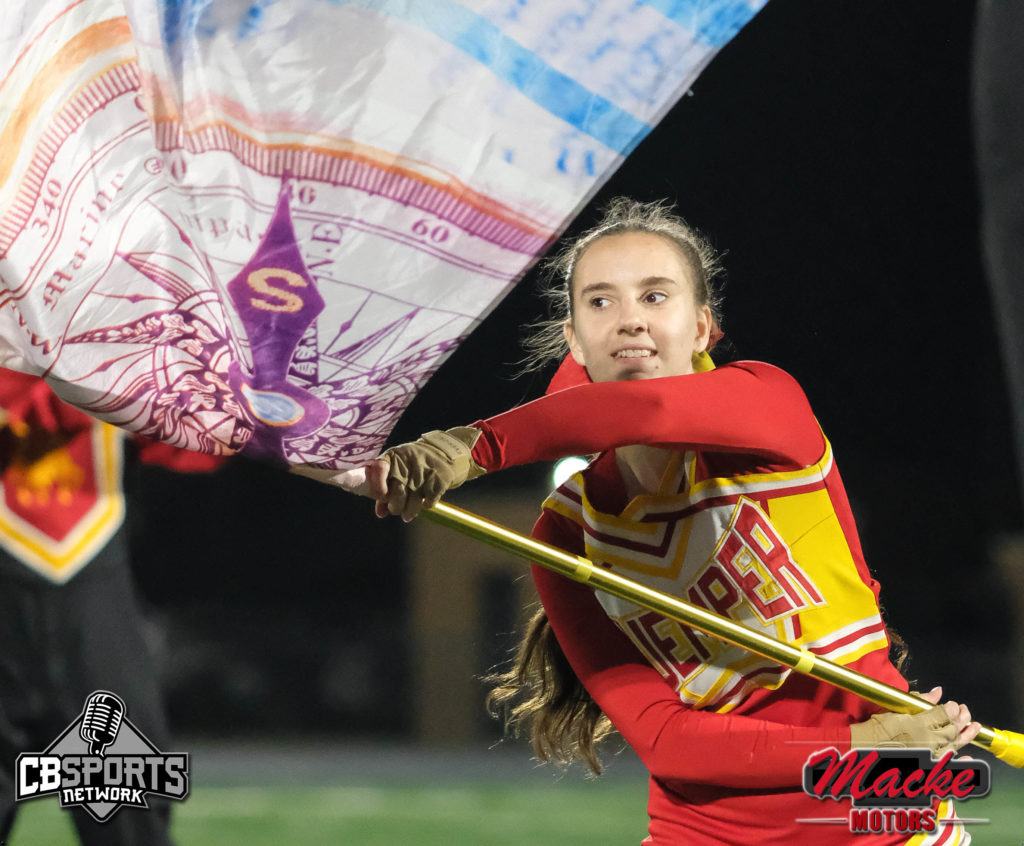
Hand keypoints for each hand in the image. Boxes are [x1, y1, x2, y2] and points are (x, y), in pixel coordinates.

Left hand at [368, 427, 484, 520]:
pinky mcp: (439, 483)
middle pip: (396, 495)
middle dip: (394, 507)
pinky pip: (427, 504)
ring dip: (408, 512)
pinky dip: (425, 504)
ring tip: (408, 511)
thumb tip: (381, 514)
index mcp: (393, 457)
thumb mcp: (396, 468)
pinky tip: (424, 498)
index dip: (378, 486)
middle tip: (396, 508)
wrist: (443, 452)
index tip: (382, 496)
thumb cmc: (412, 464)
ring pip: (411, 505)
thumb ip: (384, 489)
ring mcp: (424, 474)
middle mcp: (408, 464)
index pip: (380, 469)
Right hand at [850, 686, 980, 754]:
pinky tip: (969, 757)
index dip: (952, 709)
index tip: (954, 704)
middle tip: (965, 711)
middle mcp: (927, 740)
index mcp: (918, 724)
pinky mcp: (928, 766)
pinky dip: (960, 761)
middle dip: (961, 718)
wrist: (865, 750)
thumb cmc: (876, 729)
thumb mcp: (895, 710)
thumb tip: (937, 691)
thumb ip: (917, 700)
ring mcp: (929, 754)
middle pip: (952, 729)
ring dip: (967, 735)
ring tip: (974, 726)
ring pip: (954, 744)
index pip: (944, 714)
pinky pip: (948, 764)